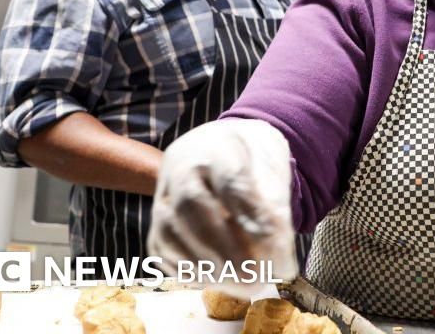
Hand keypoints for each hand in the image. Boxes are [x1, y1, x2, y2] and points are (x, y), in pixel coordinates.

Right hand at [147, 119, 296, 295]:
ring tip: (246, 287)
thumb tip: (277, 250)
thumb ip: (275, 202)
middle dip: (226, 250)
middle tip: (257, 280)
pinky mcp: (156, 225)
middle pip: (193, 208)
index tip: (278, 250)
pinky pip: (163, 253)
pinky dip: (191, 273)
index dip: (254, 218)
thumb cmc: (248, 160)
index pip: (232, 181)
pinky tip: (221, 281)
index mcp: (217, 147)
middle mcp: (181, 169)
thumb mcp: (272, 165)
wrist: (212, 149)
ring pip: (172, 234)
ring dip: (209, 268)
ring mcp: (162, 197)